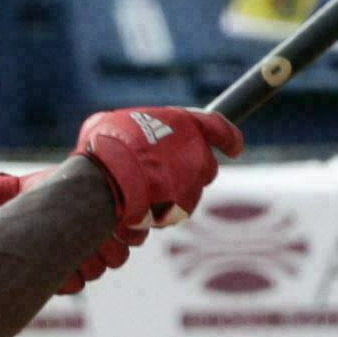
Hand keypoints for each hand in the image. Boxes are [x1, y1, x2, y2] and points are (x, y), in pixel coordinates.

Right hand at [72, 102, 238, 233]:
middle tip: (163, 176)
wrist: (104, 181)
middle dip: (189, 173)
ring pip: (190, 191)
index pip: (216, 127)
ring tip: (141, 195)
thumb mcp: (109, 122)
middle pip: (205, 166)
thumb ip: (131, 128)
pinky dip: (161, 214)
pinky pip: (177, 212)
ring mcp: (193, 181)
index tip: (234, 148)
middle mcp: (195, 152)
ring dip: (170, 194)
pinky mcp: (185, 206)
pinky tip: (138, 211)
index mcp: (182, 123)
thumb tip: (127, 135)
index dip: (227, 137)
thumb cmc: (102, 148)